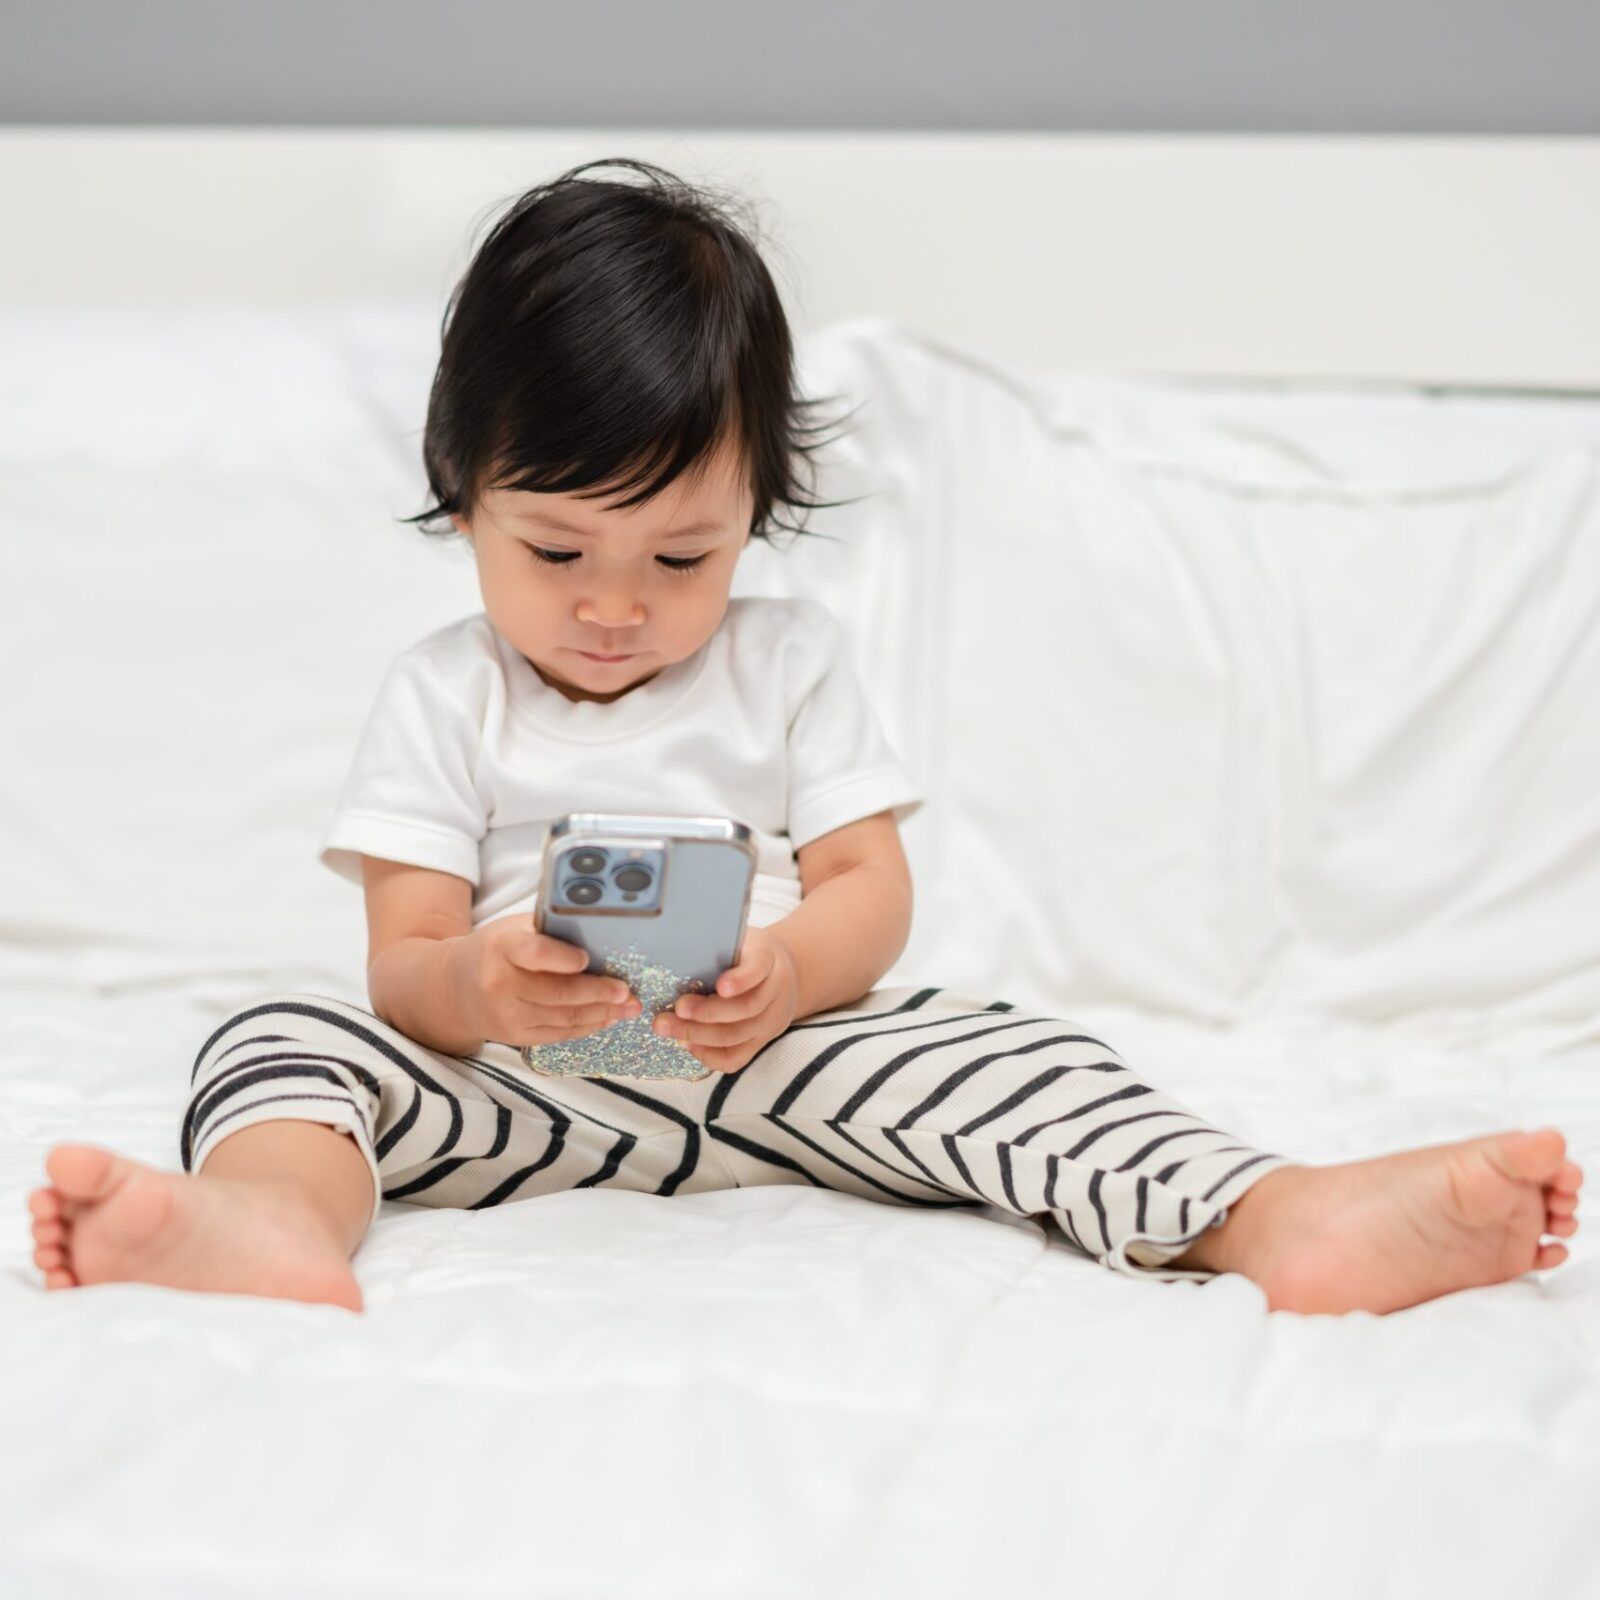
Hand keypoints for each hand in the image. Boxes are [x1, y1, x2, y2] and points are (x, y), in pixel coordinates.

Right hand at [446, 919, 641, 1048]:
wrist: (454, 987)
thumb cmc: (496, 950)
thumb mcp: (514, 928)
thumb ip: (549, 930)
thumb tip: (603, 931)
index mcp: (502, 948)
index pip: (535, 954)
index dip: (563, 958)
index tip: (588, 958)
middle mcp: (500, 984)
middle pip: (558, 993)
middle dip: (599, 993)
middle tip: (627, 991)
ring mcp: (507, 1015)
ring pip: (564, 1018)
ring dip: (602, 1013)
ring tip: (629, 1006)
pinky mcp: (515, 1036)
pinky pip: (559, 1034)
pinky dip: (588, 1026)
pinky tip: (607, 1017)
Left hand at [652, 925, 799, 1073]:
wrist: (777, 975)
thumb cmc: (744, 955)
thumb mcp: (738, 940)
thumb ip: (715, 947)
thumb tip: (672, 950)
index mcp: (768, 958)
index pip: (759, 968)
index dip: (742, 980)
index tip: (720, 986)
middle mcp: (775, 992)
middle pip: (747, 1008)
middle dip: (707, 1012)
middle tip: (675, 1008)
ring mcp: (771, 1021)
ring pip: (737, 1036)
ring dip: (698, 1034)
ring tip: (667, 1026)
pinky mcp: (760, 1042)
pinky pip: (736, 1058)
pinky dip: (708, 1054)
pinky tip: (687, 1043)